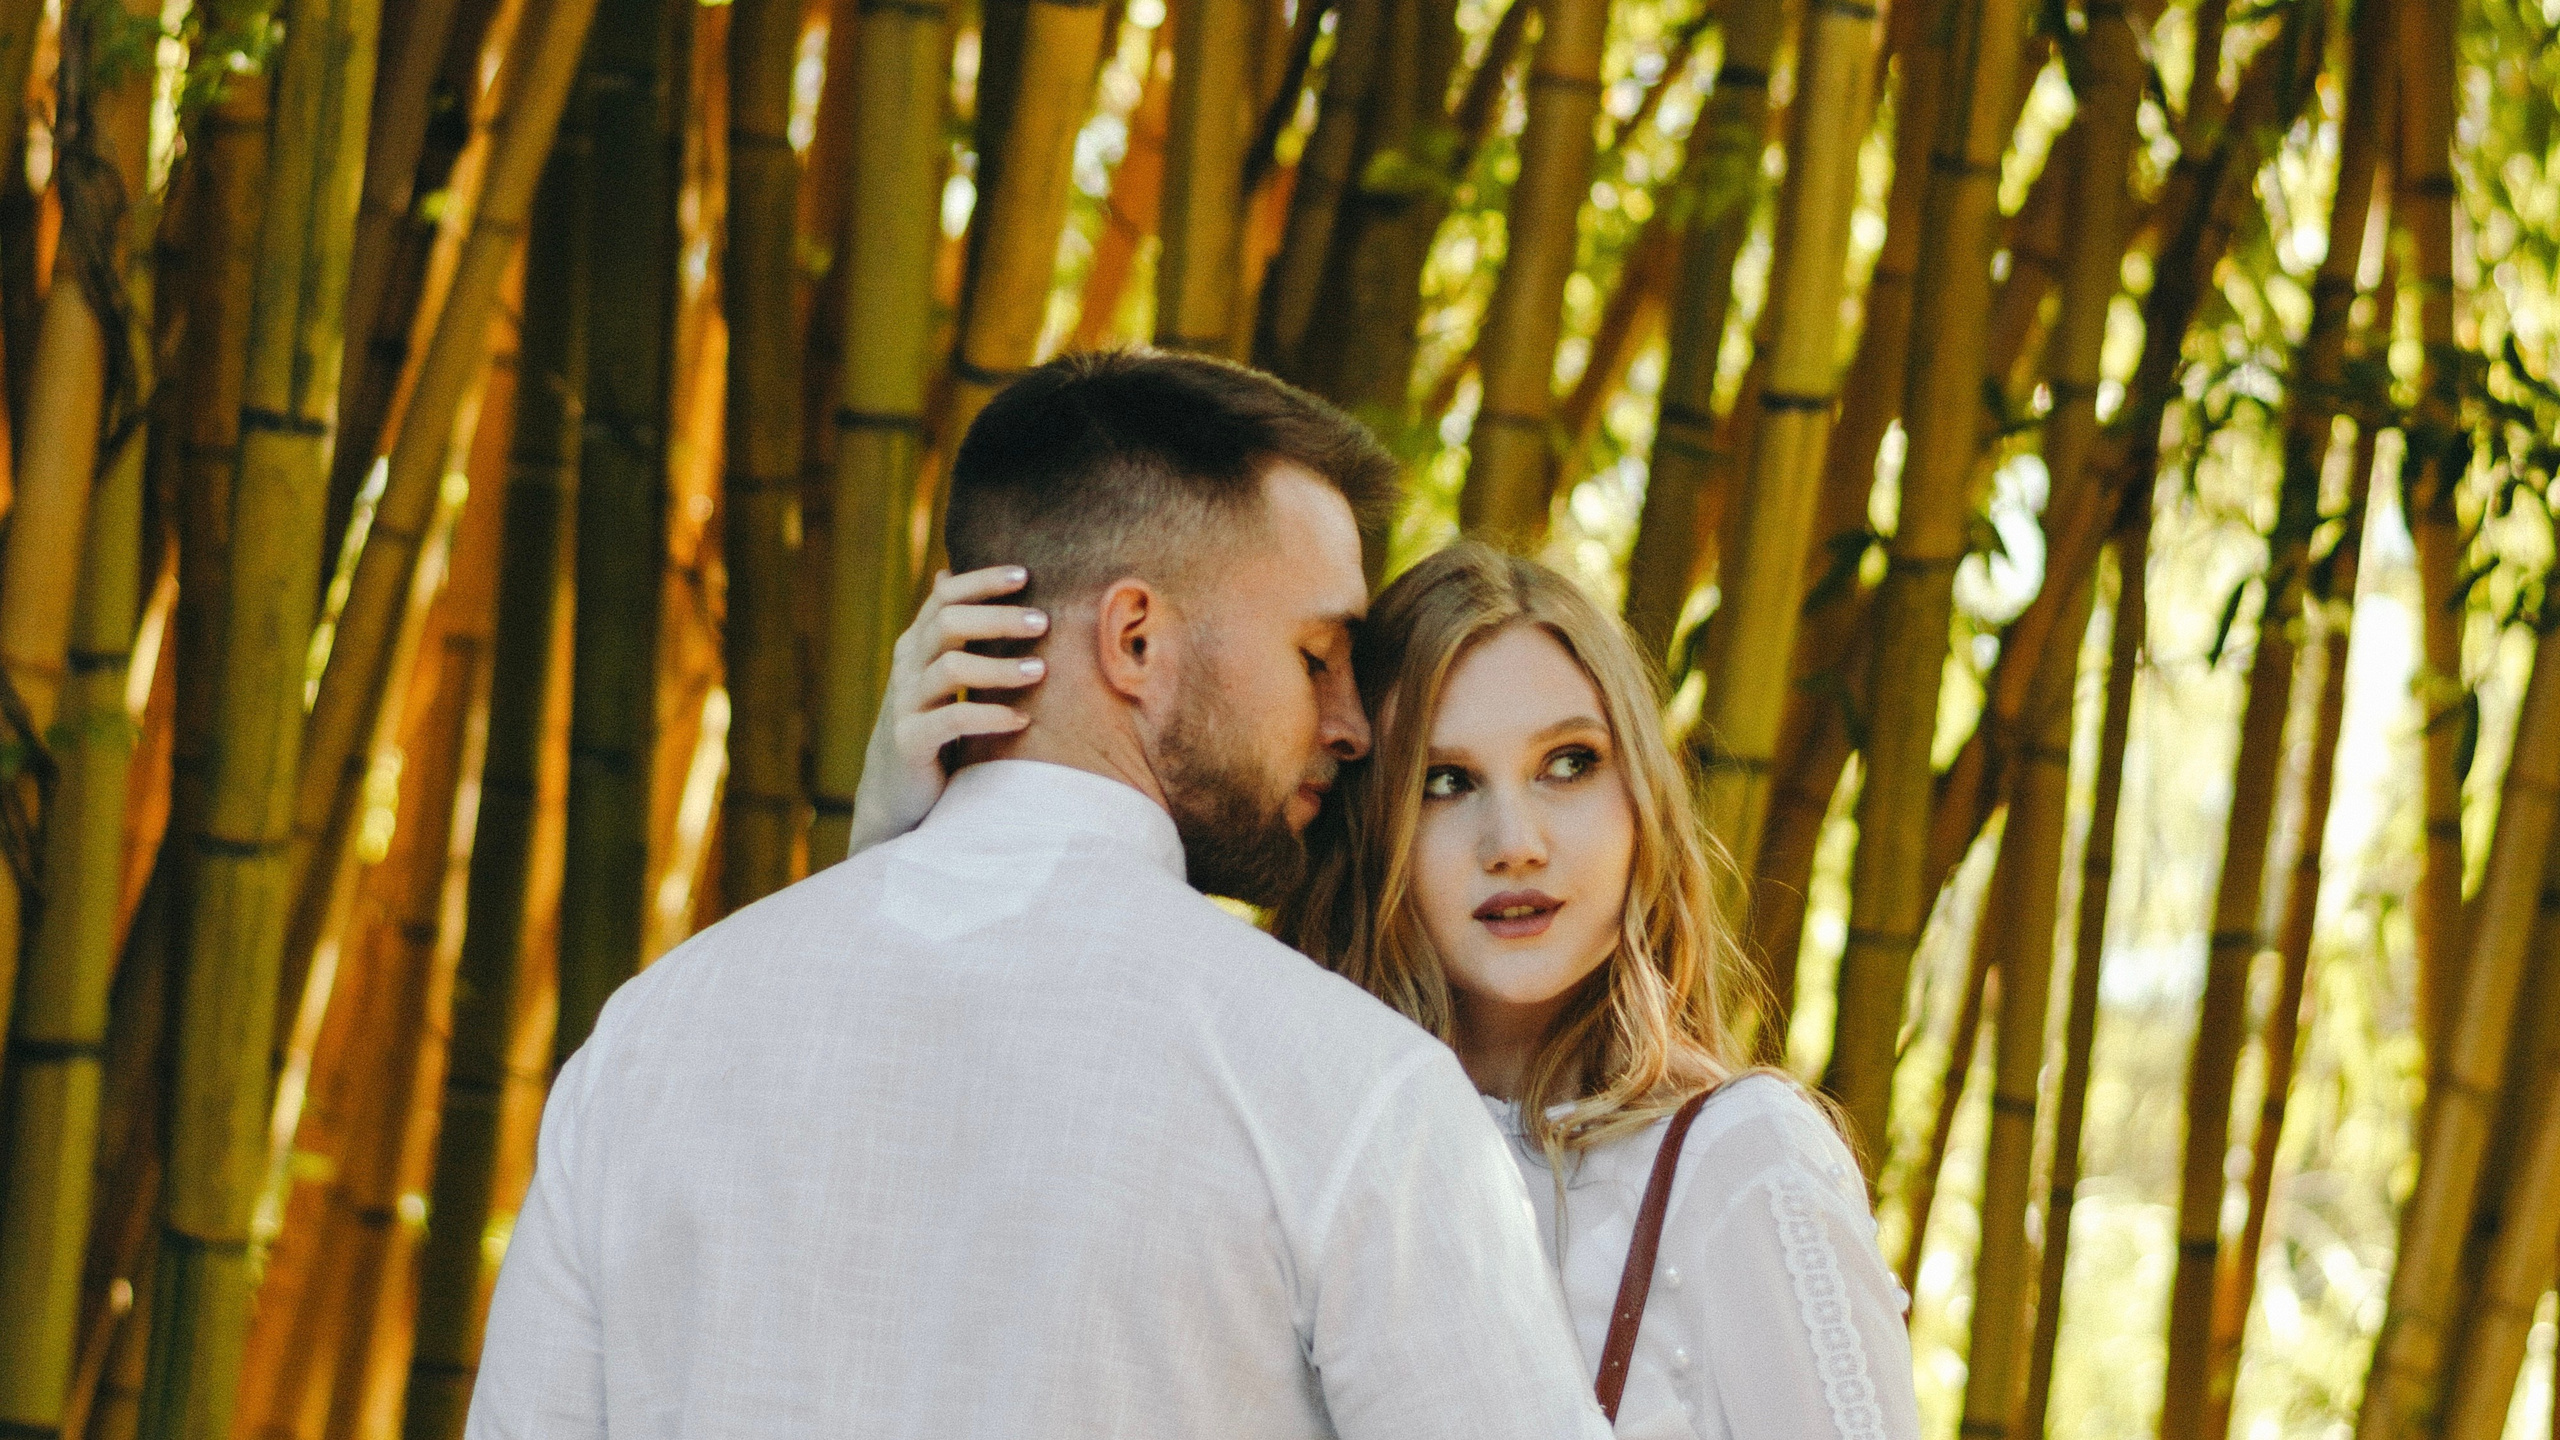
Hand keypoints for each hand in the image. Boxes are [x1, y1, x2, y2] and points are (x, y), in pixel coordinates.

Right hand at [846, 567, 1050, 855]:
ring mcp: (904, 705)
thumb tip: (949, 571)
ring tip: (1040, 672)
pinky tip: (1022, 720)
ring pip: (950, 667)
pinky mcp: (909, 742)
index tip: (1024, 574)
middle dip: (997, 618)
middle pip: (947, 623)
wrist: (895, 799)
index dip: (981, 581)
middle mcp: (907, 669)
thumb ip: (948, 633)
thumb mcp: (938, 679)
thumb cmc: (932, 732)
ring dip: (999, 667)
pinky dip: (989, 716)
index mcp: (916, 648)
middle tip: (1044, 621)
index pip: (944, 598)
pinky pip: (951, 720)